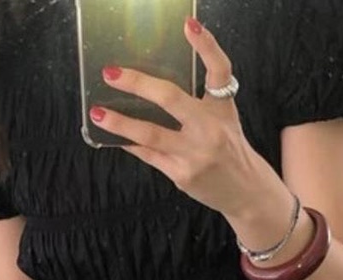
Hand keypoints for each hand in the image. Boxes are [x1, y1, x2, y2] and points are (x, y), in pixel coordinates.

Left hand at [90, 18, 266, 218]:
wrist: (244, 190)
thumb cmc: (228, 148)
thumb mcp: (224, 117)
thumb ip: (199, 99)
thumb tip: (154, 86)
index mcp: (222, 108)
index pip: (219, 70)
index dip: (206, 46)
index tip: (188, 25)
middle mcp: (210, 129)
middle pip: (171, 99)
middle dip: (138, 84)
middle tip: (111, 74)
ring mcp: (195, 154)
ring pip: (150, 134)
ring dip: (120, 123)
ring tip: (98, 113)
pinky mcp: (182, 175)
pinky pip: (149, 155)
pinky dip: (131, 144)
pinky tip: (115, 137)